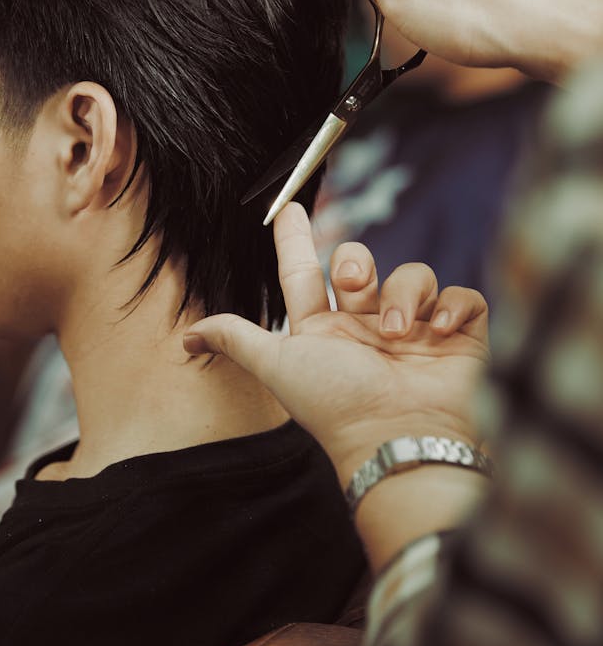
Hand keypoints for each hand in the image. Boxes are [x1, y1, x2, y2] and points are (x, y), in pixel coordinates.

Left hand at [183, 202, 488, 489]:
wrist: (400, 438)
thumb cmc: (336, 404)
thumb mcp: (278, 365)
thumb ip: (236, 339)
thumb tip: (185, 335)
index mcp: (325, 330)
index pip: (305, 273)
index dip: (294, 240)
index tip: (287, 207)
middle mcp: (366, 327)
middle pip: (359, 263)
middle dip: (355, 262)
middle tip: (354, 284)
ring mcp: (414, 332)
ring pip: (412, 275)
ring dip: (402, 294)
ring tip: (395, 332)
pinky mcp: (457, 339)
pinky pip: (461, 298)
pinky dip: (451, 308)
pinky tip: (435, 333)